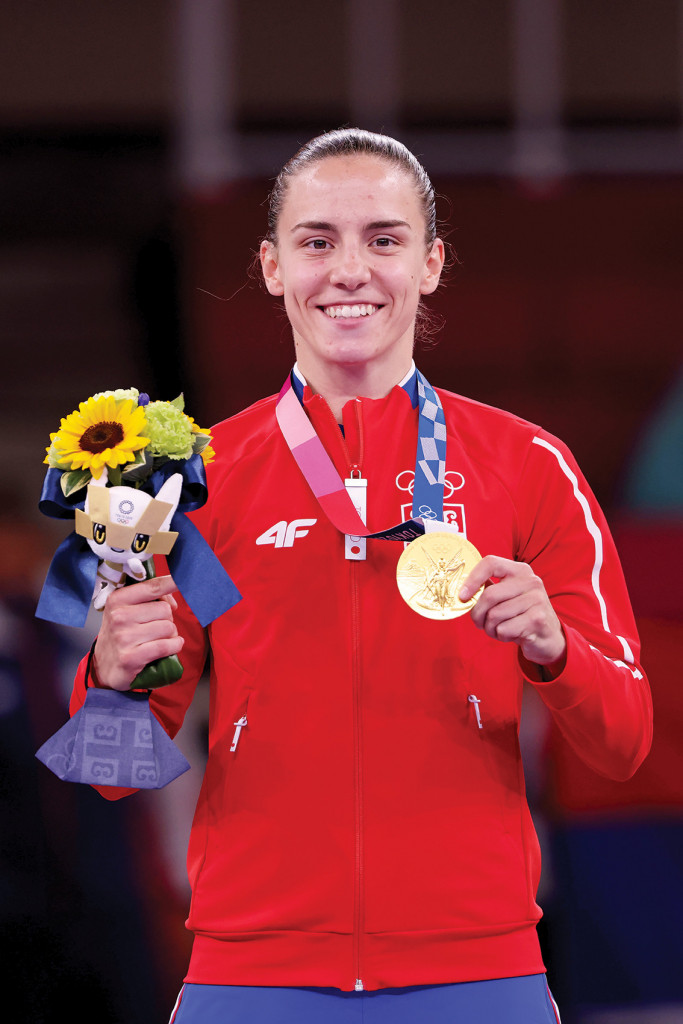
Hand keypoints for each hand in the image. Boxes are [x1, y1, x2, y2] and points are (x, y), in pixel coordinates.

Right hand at [92, 575, 183, 689]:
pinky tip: (171, 646)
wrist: (103, 666)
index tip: (181, 579)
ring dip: (170, 635)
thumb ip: (149, 599)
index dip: (171, 582)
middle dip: (167, 619)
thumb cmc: (120, 634)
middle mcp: (119, 616)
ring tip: (158, 639)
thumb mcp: (126, 611)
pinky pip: (166, 646)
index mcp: (117, 600)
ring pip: (168, 627)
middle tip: (156, 628)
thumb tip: (173, 603)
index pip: (152, 587)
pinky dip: (174, 646)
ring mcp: (124, 637)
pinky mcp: (131, 657)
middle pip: (165, 610)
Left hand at [459, 555, 566, 668]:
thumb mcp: (507, 597)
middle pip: (489, 594)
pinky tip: (511, 635)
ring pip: (494, 615)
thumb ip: (488, 590)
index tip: (462, 596)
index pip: (490, 563)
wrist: (548, 637)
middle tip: (478, 622)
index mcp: (520, 570)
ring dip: (490, 628)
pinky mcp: (538, 620)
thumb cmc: (520, 615)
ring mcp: (537, 600)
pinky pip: (504, 629)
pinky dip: (501, 636)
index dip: (472, 579)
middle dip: (477, 613)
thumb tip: (462, 593)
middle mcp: (531, 581)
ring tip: (498, 629)